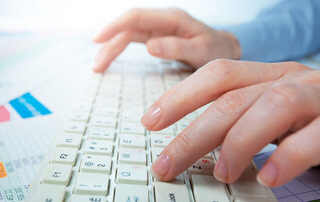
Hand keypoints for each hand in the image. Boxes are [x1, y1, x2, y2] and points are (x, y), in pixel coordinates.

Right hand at [93, 8, 240, 71]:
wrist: (223, 48)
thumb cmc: (215, 50)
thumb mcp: (202, 52)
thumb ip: (177, 48)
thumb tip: (149, 46)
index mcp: (172, 19)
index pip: (137, 16)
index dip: (115, 26)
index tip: (98, 39)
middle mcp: (162, 20)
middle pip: (128, 27)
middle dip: (109, 44)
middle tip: (97, 66)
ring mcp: (158, 28)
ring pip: (128, 34)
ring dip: (111, 48)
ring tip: (98, 66)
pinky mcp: (156, 36)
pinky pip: (133, 40)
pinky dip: (120, 49)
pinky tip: (110, 57)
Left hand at [143, 59, 319, 186]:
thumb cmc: (310, 117)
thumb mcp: (269, 112)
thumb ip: (239, 123)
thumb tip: (197, 149)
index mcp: (266, 76)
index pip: (217, 76)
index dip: (180, 96)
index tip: (151, 120)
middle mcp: (289, 79)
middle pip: (232, 100)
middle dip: (192, 135)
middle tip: (166, 165)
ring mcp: (318, 96)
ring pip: (271, 107)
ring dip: (239, 143)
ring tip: (222, 173)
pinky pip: (315, 135)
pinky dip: (289, 157)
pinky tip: (270, 177)